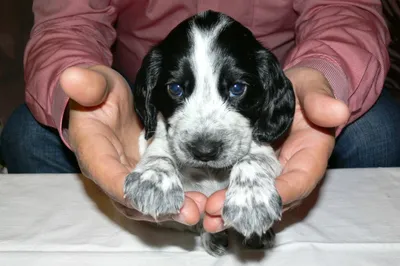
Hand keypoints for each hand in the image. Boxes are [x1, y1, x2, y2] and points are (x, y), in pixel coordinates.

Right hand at [61, 65, 206, 224]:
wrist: (107, 102)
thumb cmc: (100, 93)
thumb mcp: (97, 84)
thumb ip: (89, 85)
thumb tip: (72, 76)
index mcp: (94, 152)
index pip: (108, 177)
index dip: (129, 189)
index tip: (157, 196)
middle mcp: (109, 173)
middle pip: (130, 201)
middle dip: (159, 208)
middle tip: (190, 211)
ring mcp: (127, 178)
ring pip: (145, 204)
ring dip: (171, 210)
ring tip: (199, 209)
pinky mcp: (144, 176)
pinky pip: (157, 195)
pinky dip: (176, 201)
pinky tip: (199, 200)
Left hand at [203, 67, 349, 231]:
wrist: (285, 92)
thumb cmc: (301, 90)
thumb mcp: (310, 87)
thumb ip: (319, 99)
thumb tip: (338, 111)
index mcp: (309, 155)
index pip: (300, 180)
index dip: (283, 193)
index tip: (259, 200)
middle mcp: (289, 172)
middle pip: (272, 199)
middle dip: (246, 208)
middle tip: (216, 213)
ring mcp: (268, 174)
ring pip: (254, 200)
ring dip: (230, 211)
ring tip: (206, 218)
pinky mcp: (250, 171)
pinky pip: (239, 189)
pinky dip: (224, 199)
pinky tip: (203, 205)